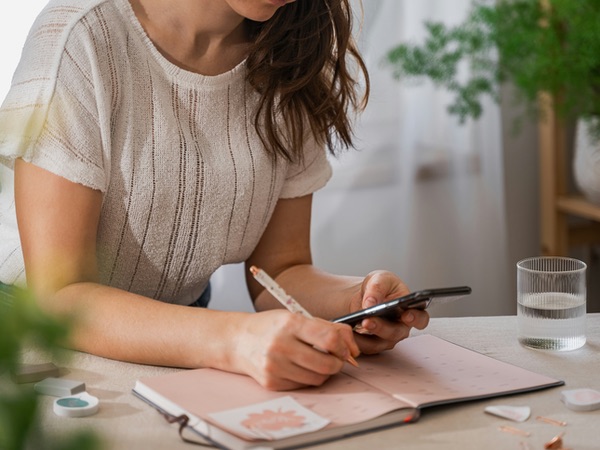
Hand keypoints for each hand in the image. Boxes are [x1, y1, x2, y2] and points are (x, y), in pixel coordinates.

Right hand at [235, 310, 358, 390]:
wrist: (238, 341)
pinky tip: (300, 367)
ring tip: (316, 361)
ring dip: (324, 372)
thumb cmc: (271, 327)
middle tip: (335, 357)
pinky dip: (308, 378)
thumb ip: (328, 328)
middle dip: (337, 363)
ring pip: (317, 379)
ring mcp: (275, 367)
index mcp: (290, 324)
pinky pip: (303, 386)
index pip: (329, 339)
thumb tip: (354, 348)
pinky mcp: (271, 383)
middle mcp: (280, 345)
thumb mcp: (297, 317)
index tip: (344, 348)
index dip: (344, 346)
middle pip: (327, 364)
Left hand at [349, 271, 429, 354]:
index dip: (415, 319)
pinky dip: (354, 340)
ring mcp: (387, 338)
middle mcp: (401, 327)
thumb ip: (377, 287)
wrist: (363, 295)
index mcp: (410, 310)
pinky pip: (364, 347)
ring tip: (351, 327)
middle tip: (367, 321)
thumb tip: (371, 303)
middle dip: (381, 327)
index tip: (406, 316)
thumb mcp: (379, 278)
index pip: (420, 318)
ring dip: (365, 338)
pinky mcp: (372, 344)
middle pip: (395, 333)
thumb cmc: (379, 286)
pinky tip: (345, 332)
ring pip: (378, 344)